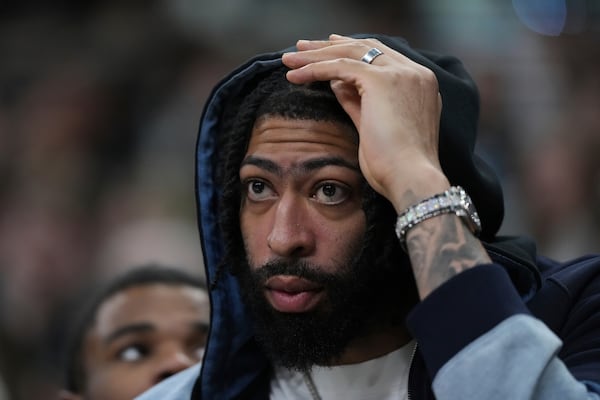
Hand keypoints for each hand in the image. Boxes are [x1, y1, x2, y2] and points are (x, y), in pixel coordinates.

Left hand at [283, 34, 490, 298]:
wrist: (410, 179)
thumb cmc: (395, 166)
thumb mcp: (373, 126)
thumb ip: (357, 101)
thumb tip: (336, 83)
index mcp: (419, 82)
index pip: (380, 55)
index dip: (351, 50)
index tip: (327, 49)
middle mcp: (414, 72)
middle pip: (365, 47)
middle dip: (329, 46)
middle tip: (301, 48)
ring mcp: (400, 74)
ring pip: (350, 53)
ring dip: (316, 55)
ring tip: (289, 60)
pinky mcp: (381, 81)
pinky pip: (339, 67)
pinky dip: (315, 69)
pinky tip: (295, 75)